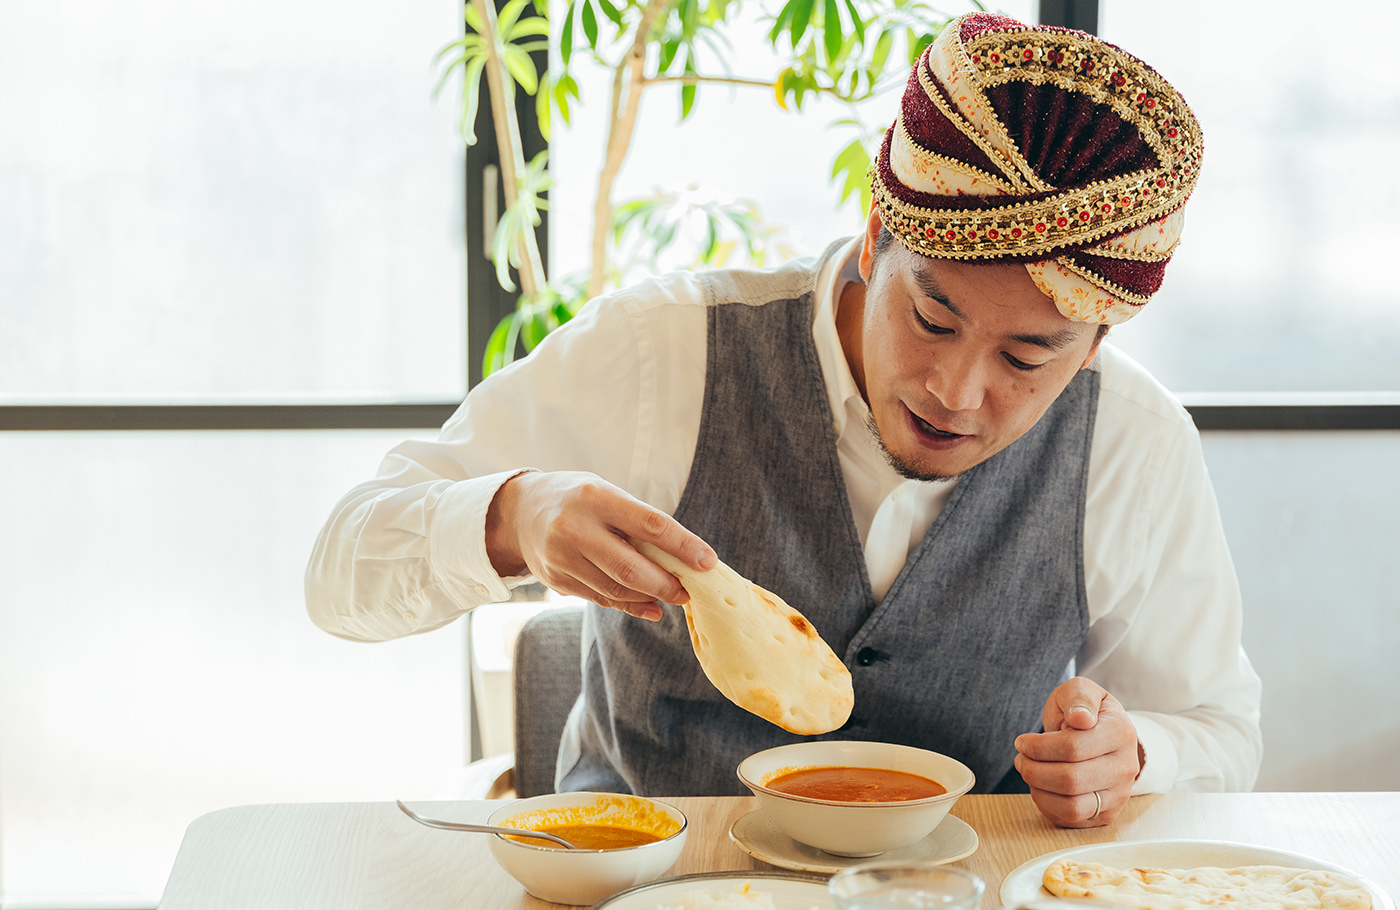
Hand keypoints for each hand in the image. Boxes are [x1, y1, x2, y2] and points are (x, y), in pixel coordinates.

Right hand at [484, 470, 716, 620]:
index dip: (683, 546)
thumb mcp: (606, 494)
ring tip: (671, 596)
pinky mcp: (555, 580)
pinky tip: (649, 606)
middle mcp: (575, 528)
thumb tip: (682, 559)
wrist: (520, 512)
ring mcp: (561, 557)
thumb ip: (638, 522)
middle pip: (631, 568)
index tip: (708, 562)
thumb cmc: (578, 499)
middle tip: (688, 591)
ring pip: (615, 590)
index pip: (650, 524)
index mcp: (597, 497)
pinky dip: (629, 606)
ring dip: (650, 598)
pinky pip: (599, 599)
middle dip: (666, 585)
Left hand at [1013, 677, 1141, 827]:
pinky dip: (1046, 805)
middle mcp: (1125, 768)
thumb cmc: (1086, 712)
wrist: (1106, 736)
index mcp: (1120, 733)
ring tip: (1029, 772)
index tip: (1023, 741)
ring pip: (1072, 806)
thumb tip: (1081, 718)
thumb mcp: (1081, 691)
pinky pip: (1071, 820)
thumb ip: (1079, 698)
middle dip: (1034, 769)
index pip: (1072, 748)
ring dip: (1038, 789)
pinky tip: (1041, 787)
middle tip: (1021, 758)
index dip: (1038, 746)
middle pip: (1070, 780)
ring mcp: (1119, 795)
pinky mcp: (1107, 814)